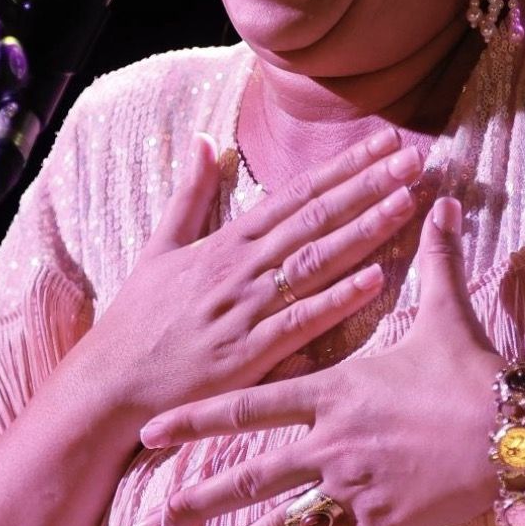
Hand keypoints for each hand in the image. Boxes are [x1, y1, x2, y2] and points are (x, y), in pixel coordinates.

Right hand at [64, 129, 425, 428]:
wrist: (111, 386)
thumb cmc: (138, 321)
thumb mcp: (160, 249)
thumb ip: (189, 195)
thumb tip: (201, 139)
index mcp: (226, 243)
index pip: (296, 194)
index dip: (343, 166)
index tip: (383, 141)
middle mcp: (240, 269)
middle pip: (314, 218)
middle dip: (366, 186)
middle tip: (414, 158)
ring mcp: (246, 310)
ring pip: (315, 262)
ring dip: (363, 230)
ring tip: (406, 201)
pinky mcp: (248, 354)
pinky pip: (301, 322)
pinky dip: (337, 301)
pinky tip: (374, 280)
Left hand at [136, 196, 503, 525]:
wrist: (515, 433)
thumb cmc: (474, 371)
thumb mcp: (448, 312)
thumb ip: (436, 259)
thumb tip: (446, 201)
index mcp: (333, 394)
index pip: (248, 408)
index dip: (195, 420)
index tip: (151, 433)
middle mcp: (331, 446)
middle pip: (249, 478)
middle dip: (196, 502)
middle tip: (151, 523)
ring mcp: (356, 491)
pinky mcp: (388, 525)